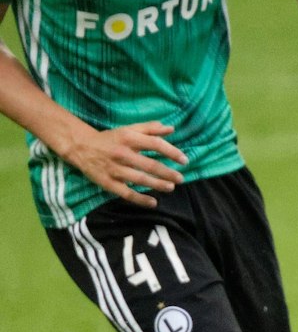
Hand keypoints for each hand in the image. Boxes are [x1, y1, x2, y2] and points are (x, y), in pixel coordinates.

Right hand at [57, 121, 187, 208]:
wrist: (80, 146)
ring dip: (157, 185)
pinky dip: (140, 199)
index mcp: (129, 138)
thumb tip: (171, 128)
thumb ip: (149, 129)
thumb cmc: (110, 138)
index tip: (184, 160)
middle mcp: (122, 154)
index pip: (155, 144)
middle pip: (149, 165)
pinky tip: (153, 202)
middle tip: (180, 178)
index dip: (171, 152)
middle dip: (167, 173)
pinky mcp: (107, 182)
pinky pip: (126, 193)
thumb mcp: (128, 130)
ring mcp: (114, 169)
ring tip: (171, 187)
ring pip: (139, 179)